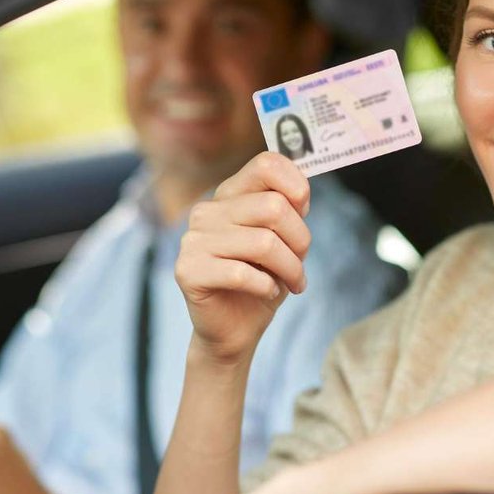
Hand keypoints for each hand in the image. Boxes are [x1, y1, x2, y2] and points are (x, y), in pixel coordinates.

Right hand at [176, 152, 311, 363]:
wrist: (235, 329)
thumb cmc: (262, 280)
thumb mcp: (285, 241)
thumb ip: (289, 211)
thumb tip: (301, 191)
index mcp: (229, 194)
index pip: (266, 164)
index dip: (296, 183)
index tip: (304, 209)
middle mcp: (207, 211)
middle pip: (274, 207)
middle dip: (300, 241)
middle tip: (300, 266)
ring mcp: (193, 240)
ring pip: (264, 243)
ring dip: (290, 269)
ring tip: (292, 283)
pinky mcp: (188, 270)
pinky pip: (243, 273)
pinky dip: (266, 287)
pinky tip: (266, 292)